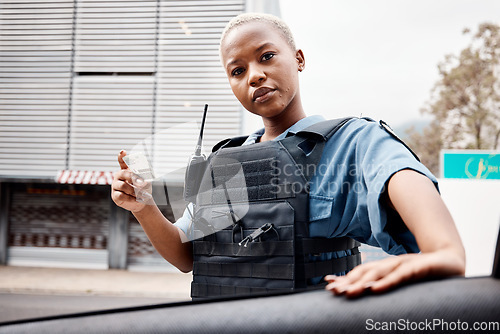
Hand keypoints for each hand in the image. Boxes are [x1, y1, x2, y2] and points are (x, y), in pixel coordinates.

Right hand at [111, 150, 152, 212]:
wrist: (141, 202)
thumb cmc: (143, 189)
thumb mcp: (147, 182)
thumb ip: (144, 179)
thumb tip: (142, 182)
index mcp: (126, 170)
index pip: (122, 162)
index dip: (122, 157)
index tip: (123, 152)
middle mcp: (119, 176)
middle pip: (123, 173)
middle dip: (132, 177)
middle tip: (141, 183)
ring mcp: (115, 185)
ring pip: (123, 185)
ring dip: (133, 190)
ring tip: (140, 194)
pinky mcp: (115, 196)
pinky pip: (122, 195)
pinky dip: (131, 198)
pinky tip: (136, 199)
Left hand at [325, 250, 464, 297]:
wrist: (452, 259)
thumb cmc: (425, 272)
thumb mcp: (402, 279)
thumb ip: (386, 285)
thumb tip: (370, 294)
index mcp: (386, 267)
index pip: (362, 272)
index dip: (345, 278)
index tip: (328, 284)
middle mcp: (391, 264)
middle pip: (366, 272)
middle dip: (348, 281)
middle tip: (332, 290)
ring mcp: (404, 264)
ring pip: (380, 273)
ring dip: (363, 283)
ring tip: (348, 292)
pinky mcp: (418, 268)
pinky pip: (401, 276)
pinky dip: (388, 282)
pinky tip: (376, 289)